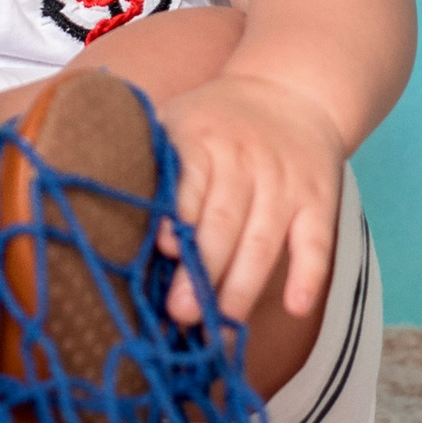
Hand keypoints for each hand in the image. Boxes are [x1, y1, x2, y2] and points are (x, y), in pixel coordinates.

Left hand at [153, 70, 345, 330]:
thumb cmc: (215, 120)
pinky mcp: (318, 201)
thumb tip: (103, 210)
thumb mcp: (177, 119)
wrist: (290, 90)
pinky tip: (294, 306)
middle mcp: (246, 161)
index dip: (176, 219)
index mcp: (202, 139)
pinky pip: (316, 242)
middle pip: (223, 225)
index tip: (161, 251)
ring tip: (218, 331)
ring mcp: (285, 183)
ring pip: (262, 244)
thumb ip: (147, 159)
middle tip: (181, 314)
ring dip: (240, 291)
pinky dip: (308, 275)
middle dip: (202, 273)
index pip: (189, 184)